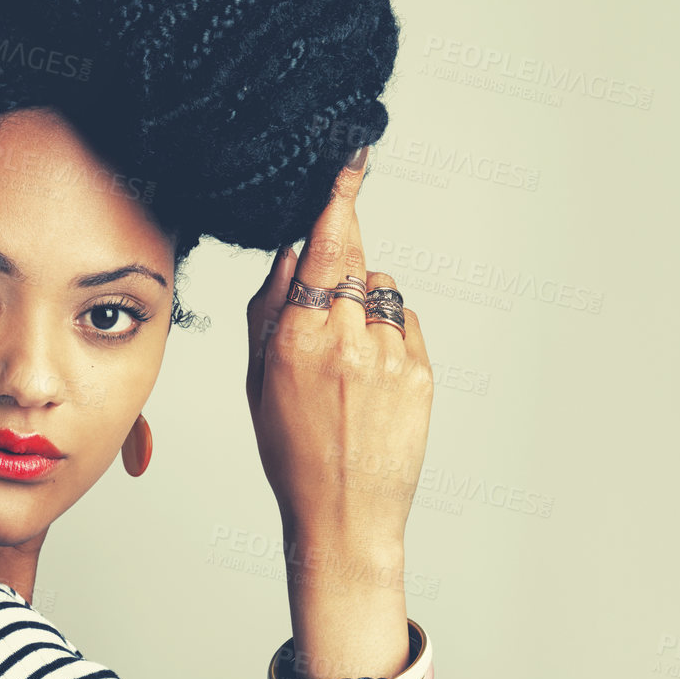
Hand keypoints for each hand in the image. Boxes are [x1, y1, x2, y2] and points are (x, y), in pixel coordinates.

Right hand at [244, 152, 432, 557]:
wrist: (345, 517)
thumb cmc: (293, 457)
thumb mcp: (257, 386)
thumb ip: (269, 314)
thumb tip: (292, 256)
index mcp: (299, 341)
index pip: (327, 248)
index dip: (340, 200)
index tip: (353, 161)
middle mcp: (350, 340)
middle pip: (355, 263)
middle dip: (341, 267)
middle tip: (326, 310)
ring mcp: (392, 356)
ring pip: (382, 292)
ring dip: (365, 307)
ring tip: (346, 364)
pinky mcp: (421, 373)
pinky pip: (406, 325)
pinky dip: (389, 336)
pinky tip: (370, 380)